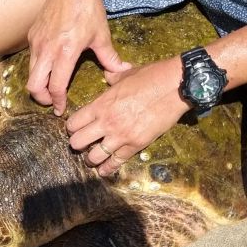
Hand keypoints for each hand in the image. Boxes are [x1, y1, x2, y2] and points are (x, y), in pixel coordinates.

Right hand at [26, 0, 129, 114]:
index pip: (55, 87)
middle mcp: (47, 50)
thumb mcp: (101, 35)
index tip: (61, 109)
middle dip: (41, 98)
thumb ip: (110, 58)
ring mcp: (37, 43)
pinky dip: (38, 68)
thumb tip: (122, 71)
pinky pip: (32, 59)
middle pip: (34, 86)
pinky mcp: (32, 36)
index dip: (57, 102)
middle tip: (51, 101)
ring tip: (49, 87)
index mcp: (65, 53)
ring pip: (30, 74)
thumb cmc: (88, 9)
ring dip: (38, 84)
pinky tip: (49, 66)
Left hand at [66, 56, 189, 175]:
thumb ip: (112, 78)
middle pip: (77, 142)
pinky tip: (103, 171)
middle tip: (81, 143)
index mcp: (101, 104)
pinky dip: (108, 168)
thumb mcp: (126, 75)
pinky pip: (116, 162)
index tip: (74, 128)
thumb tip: (107, 74)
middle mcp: (106, 122)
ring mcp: (121, 136)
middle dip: (76, 144)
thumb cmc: (151, 76)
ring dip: (90, 158)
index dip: (71, 127)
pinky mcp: (136, 145)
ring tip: (91, 158)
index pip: (74, 122)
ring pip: (93, 156)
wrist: (176, 86)